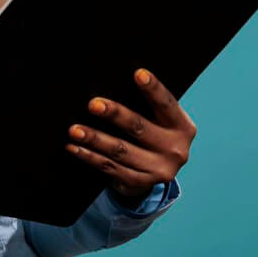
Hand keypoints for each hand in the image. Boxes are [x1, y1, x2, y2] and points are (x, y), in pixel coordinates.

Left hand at [66, 68, 196, 199]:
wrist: (157, 171)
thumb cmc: (154, 133)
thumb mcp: (161, 121)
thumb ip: (148, 105)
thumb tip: (114, 80)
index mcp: (183, 127)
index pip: (167, 104)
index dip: (154, 89)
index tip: (138, 73)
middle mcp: (175, 150)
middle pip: (140, 128)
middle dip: (115, 115)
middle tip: (93, 104)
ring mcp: (158, 170)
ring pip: (120, 151)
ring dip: (95, 139)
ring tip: (74, 130)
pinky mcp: (140, 183)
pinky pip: (110, 167)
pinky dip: (89, 156)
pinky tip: (74, 147)